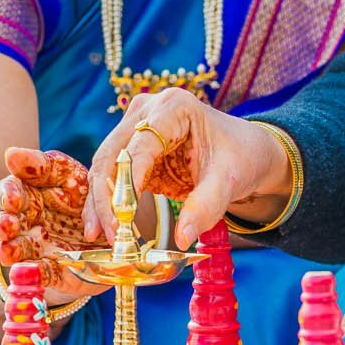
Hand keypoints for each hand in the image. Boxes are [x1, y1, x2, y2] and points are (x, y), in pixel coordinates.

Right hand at [0, 147, 104, 299]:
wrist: (111, 231)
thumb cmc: (81, 195)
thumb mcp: (66, 174)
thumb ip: (40, 165)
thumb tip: (10, 153)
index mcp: (26, 197)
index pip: (8, 192)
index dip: (7, 195)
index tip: (12, 198)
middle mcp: (24, 224)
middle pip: (3, 224)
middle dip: (1, 225)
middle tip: (6, 226)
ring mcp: (36, 250)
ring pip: (15, 251)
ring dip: (9, 252)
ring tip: (5, 252)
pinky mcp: (51, 272)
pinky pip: (39, 275)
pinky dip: (31, 275)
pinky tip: (24, 273)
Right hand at [85, 90, 290, 248]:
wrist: (245, 151)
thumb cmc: (239, 156)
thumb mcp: (229, 179)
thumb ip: (206, 205)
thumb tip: (182, 237)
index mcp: (174, 106)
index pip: (140, 145)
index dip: (128, 180)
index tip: (123, 215)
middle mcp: (147, 111)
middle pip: (112, 154)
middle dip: (107, 197)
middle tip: (110, 234)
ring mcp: (135, 128)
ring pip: (105, 166)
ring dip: (100, 202)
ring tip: (99, 236)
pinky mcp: (132, 151)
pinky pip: (112, 177)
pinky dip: (107, 202)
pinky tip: (100, 228)